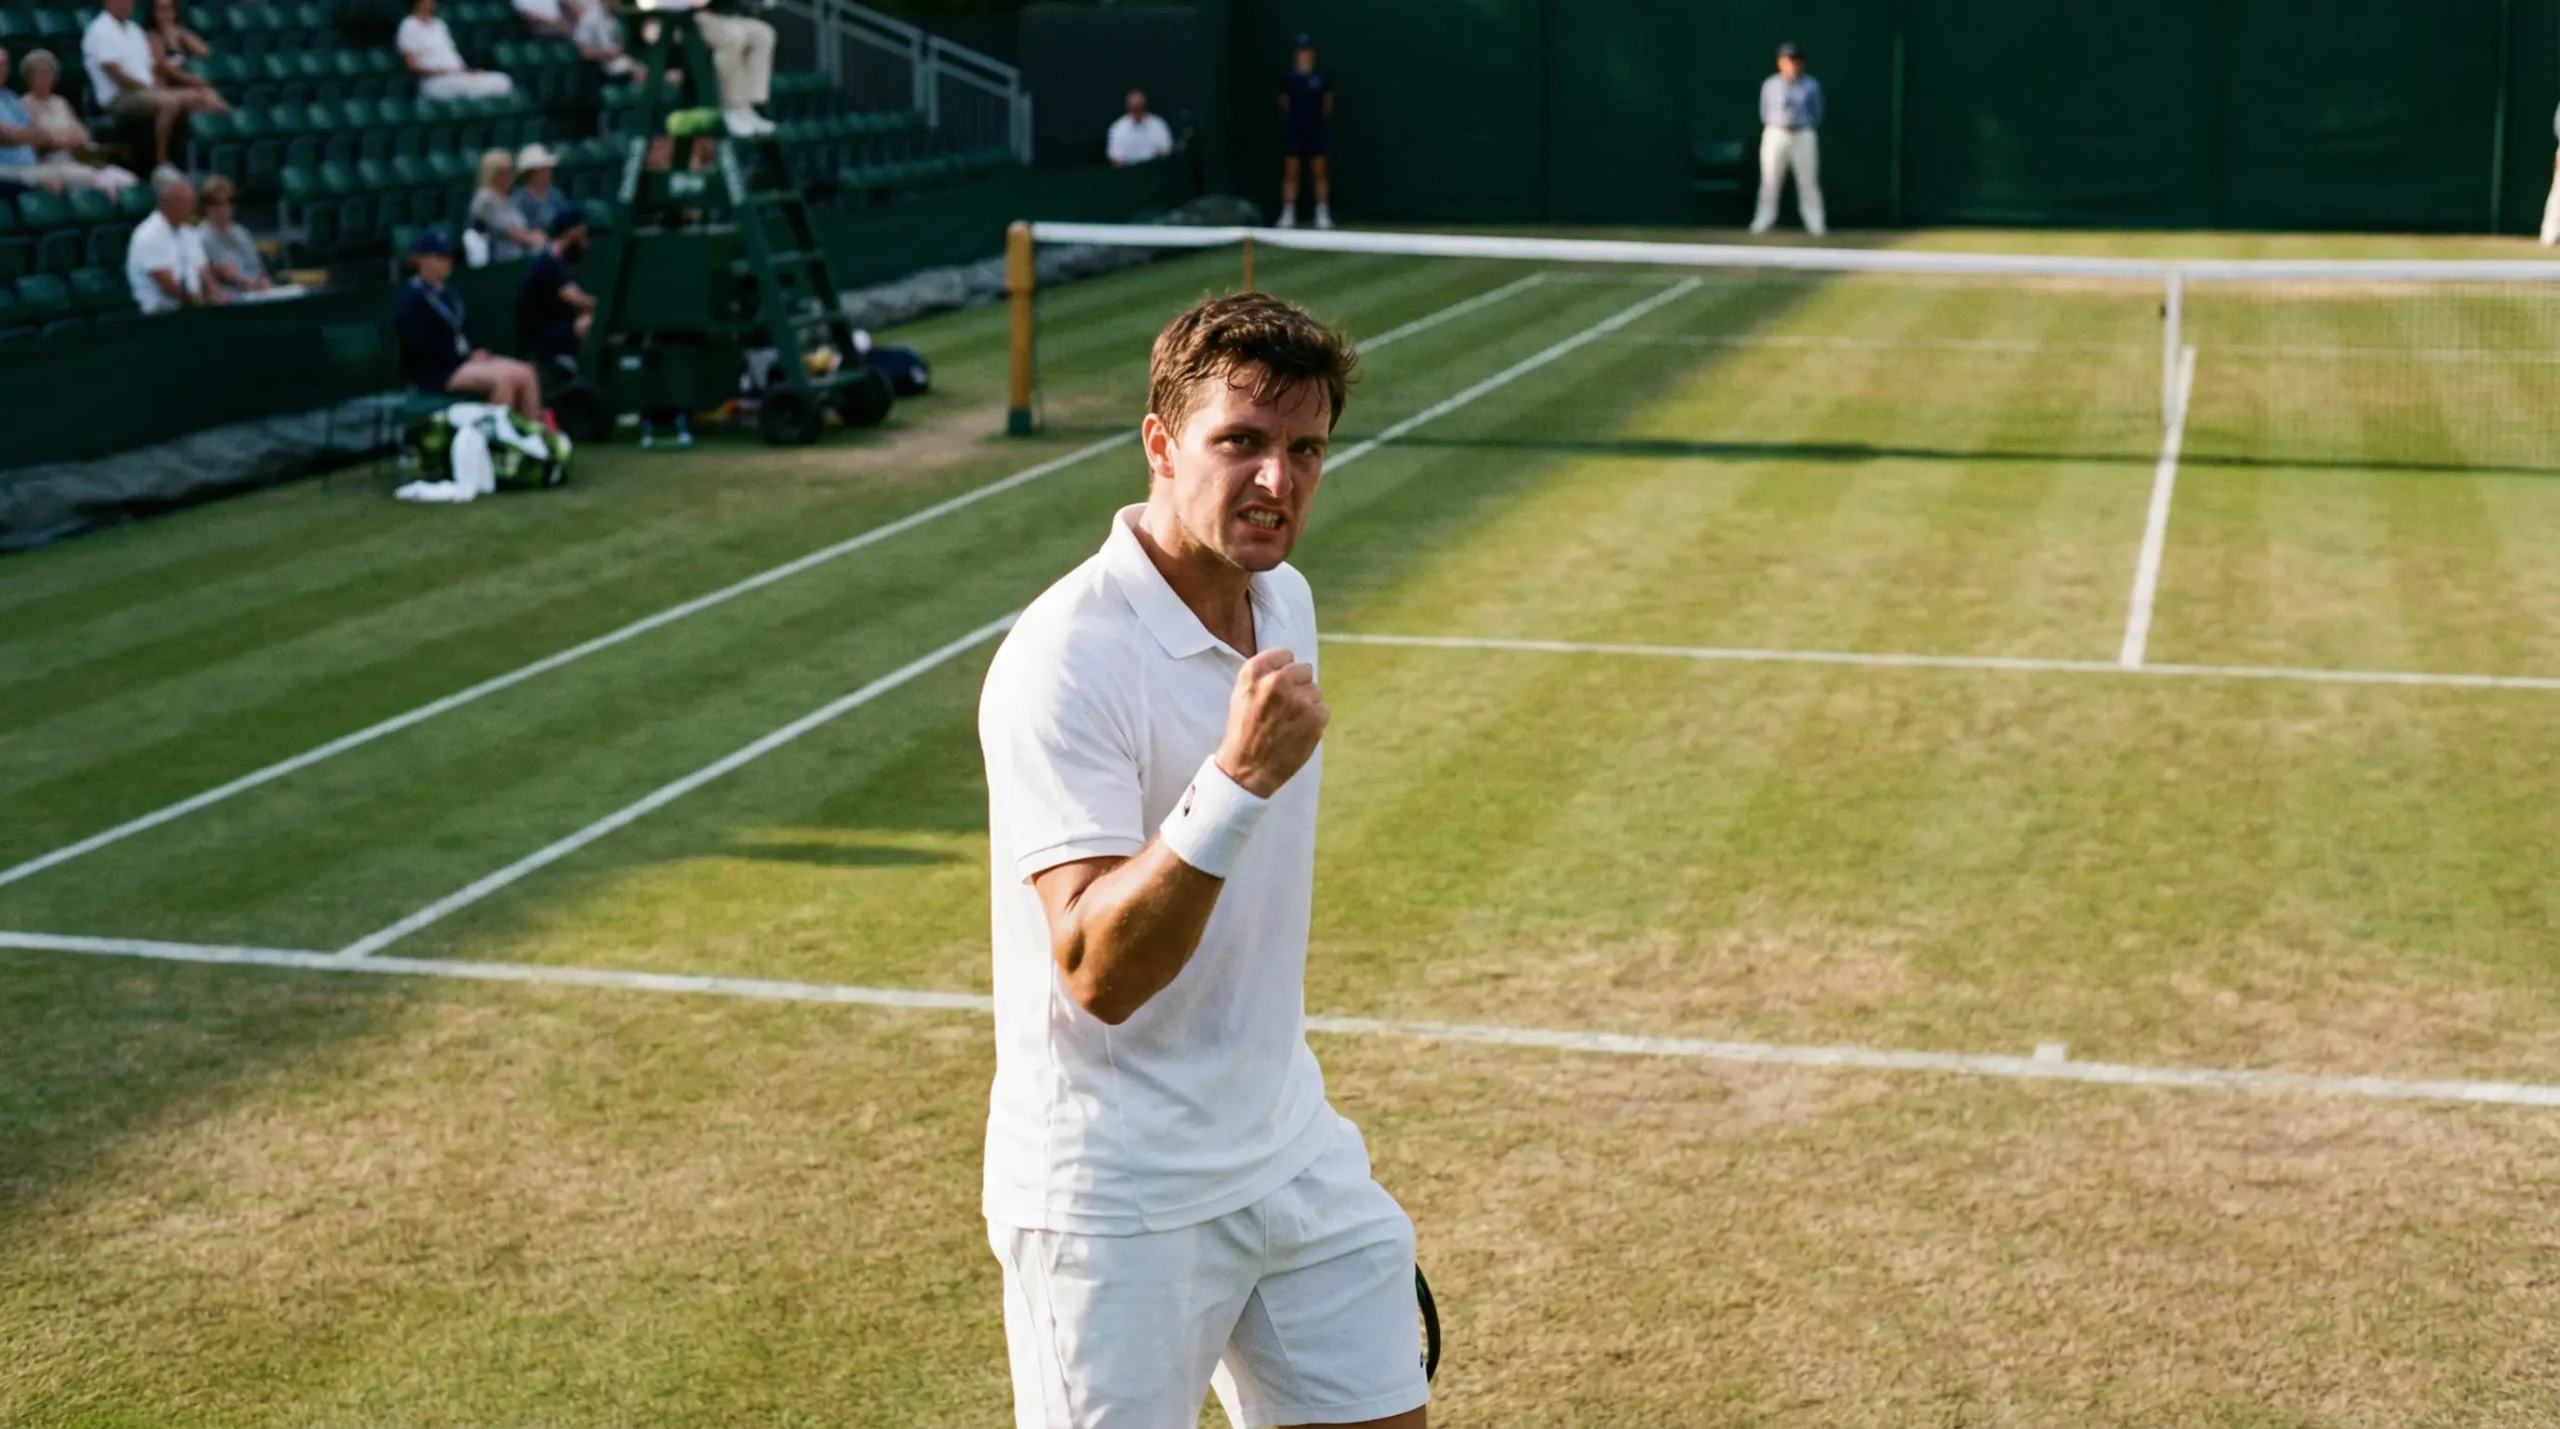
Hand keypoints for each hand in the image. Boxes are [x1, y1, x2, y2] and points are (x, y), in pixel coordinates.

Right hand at [1215, 647, 1327, 797]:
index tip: (1280, 685)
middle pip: (1304, 670)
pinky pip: (1324, 709)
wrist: (1246, 770)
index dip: (1284, 669)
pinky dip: (1315, 721)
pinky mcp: (1315, 717)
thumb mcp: (1241, 694)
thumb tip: (1289, 663)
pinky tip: (1299, 732)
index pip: (1285, 654)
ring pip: (1316, 691)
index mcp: (1254, 673)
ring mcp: (1298, 699)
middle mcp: (1277, 681)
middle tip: (1286, 707)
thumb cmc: (1243, 732)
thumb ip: (1262, 675)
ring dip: (1307, 704)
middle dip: (1298, 686)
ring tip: (1290, 722)